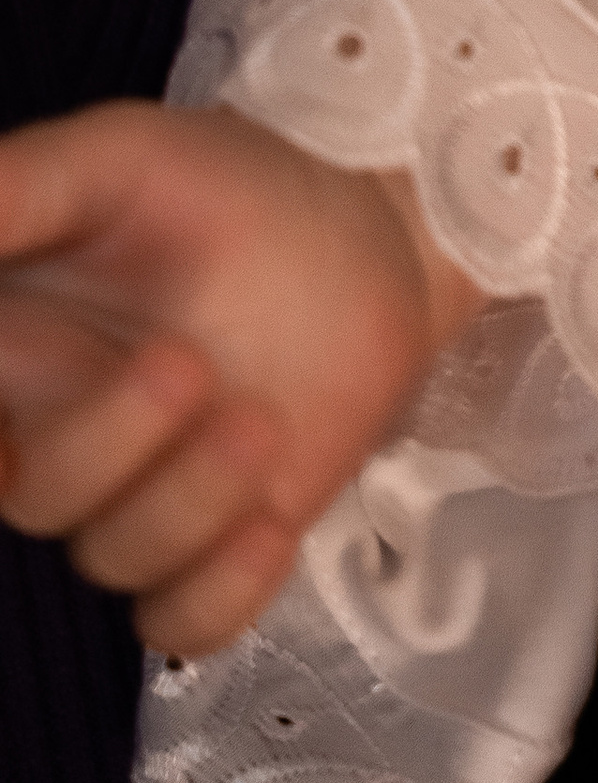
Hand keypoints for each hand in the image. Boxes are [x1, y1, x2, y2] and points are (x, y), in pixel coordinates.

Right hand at [0, 100, 483, 654]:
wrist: (375, 217)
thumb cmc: (233, 183)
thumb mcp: (116, 161)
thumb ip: (20, 189)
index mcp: (20, 350)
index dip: (0, 427)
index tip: (24, 401)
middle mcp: (67, 431)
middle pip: (37, 495)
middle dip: (108, 444)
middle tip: (187, 366)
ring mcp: (149, 488)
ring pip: (116, 555)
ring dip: (187, 503)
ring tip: (259, 423)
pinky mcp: (228, 532)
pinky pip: (184, 621)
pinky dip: (217, 596)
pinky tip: (270, 528)